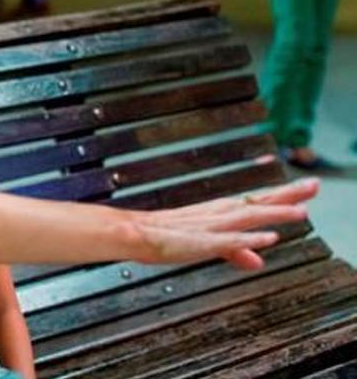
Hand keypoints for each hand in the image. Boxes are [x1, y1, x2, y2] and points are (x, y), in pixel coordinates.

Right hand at [134, 178, 317, 269]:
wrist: (132, 232)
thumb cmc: (163, 236)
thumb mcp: (206, 245)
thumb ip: (235, 252)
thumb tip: (258, 260)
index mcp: (219, 212)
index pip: (257, 202)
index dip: (284, 196)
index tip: (308, 186)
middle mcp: (217, 214)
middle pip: (257, 203)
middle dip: (287, 196)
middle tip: (313, 185)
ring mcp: (208, 227)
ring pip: (246, 218)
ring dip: (274, 214)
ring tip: (300, 212)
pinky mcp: (198, 241)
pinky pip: (227, 241)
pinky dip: (248, 239)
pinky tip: (267, 238)